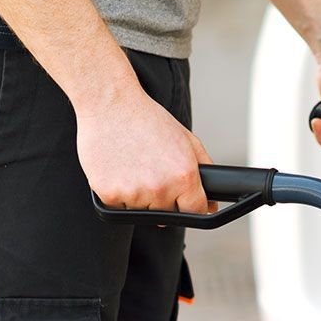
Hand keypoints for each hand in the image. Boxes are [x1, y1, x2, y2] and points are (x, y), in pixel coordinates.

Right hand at [75, 87, 214, 212]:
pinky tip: (120, 170)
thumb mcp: (187, 140)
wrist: (111, 106)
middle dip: (163, 198)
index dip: (190, 206)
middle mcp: (160, 188)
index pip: (195, 211)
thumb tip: (210, 204)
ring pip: (142, 211)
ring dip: (140, 196)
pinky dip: (119, 193)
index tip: (184, 200)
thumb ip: (204, 171)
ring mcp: (134, 194)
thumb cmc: (147, 120)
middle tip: (152, 171)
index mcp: (184, 176)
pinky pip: (119, 207)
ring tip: (135, 166)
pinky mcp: (110, 195)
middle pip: (167, 214)